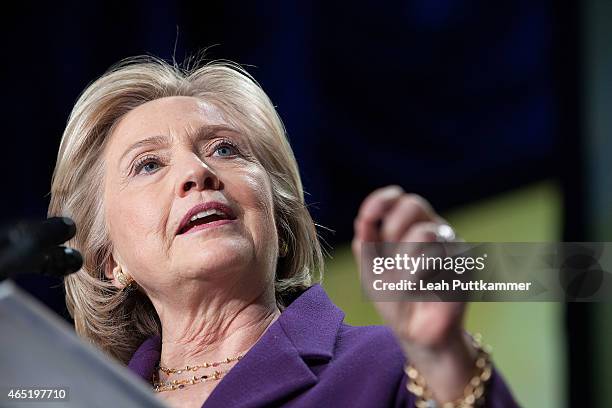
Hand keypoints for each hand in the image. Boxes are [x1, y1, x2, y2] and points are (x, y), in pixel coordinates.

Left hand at [352, 186, 475, 401]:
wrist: (417, 334)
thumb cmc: (395, 300)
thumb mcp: (371, 271)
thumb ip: (366, 244)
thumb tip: (363, 218)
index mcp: (410, 229)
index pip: (399, 199)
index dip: (381, 200)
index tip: (367, 215)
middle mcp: (433, 231)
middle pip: (414, 204)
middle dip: (393, 227)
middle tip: (387, 257)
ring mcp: (450, 246)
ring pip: (425, 231)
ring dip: (404, 258)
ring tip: (402, 282)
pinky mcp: (464, 265)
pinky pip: (439, 257)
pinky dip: (419, 274)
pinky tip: (417, 289)